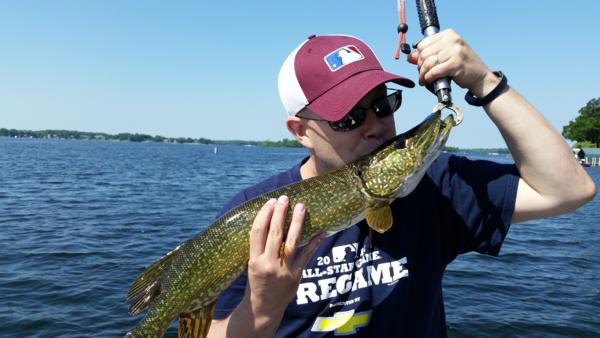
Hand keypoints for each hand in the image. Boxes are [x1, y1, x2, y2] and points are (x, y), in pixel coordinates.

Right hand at [239, 195, 323, 333]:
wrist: (264, 308)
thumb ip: (258, 247)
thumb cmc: (256, 282)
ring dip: (297, 223)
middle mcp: (268, 264)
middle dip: (280, 213)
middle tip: (285, 198)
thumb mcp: (251, 264)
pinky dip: (314, 243)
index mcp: (254, 259)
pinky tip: (320, 231)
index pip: (257, 232)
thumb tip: (268, 221)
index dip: (264, 215)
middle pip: (275, 234)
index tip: (270, 202)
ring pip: (292, 242)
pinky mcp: (296, 275)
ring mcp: (283, 270)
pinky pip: (306, 255)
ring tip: (301, 207)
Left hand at [407, 29, 498, 97]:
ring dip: (423, 74)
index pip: (423, 44)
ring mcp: (455, 51)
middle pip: (424, 53)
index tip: (420, 65)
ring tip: (424, 80)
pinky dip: (429, 78)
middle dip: (419, 67)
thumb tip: (410, 57)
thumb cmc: (462, 66)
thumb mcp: (445, 56)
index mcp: (448, 34)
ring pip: (428, 63)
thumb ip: (429, 54)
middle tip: (422, 75)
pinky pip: (434, 71)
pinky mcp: (456, 63)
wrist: (480, 76)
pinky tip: (429, 81)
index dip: (418, 56)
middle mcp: (452, 40)